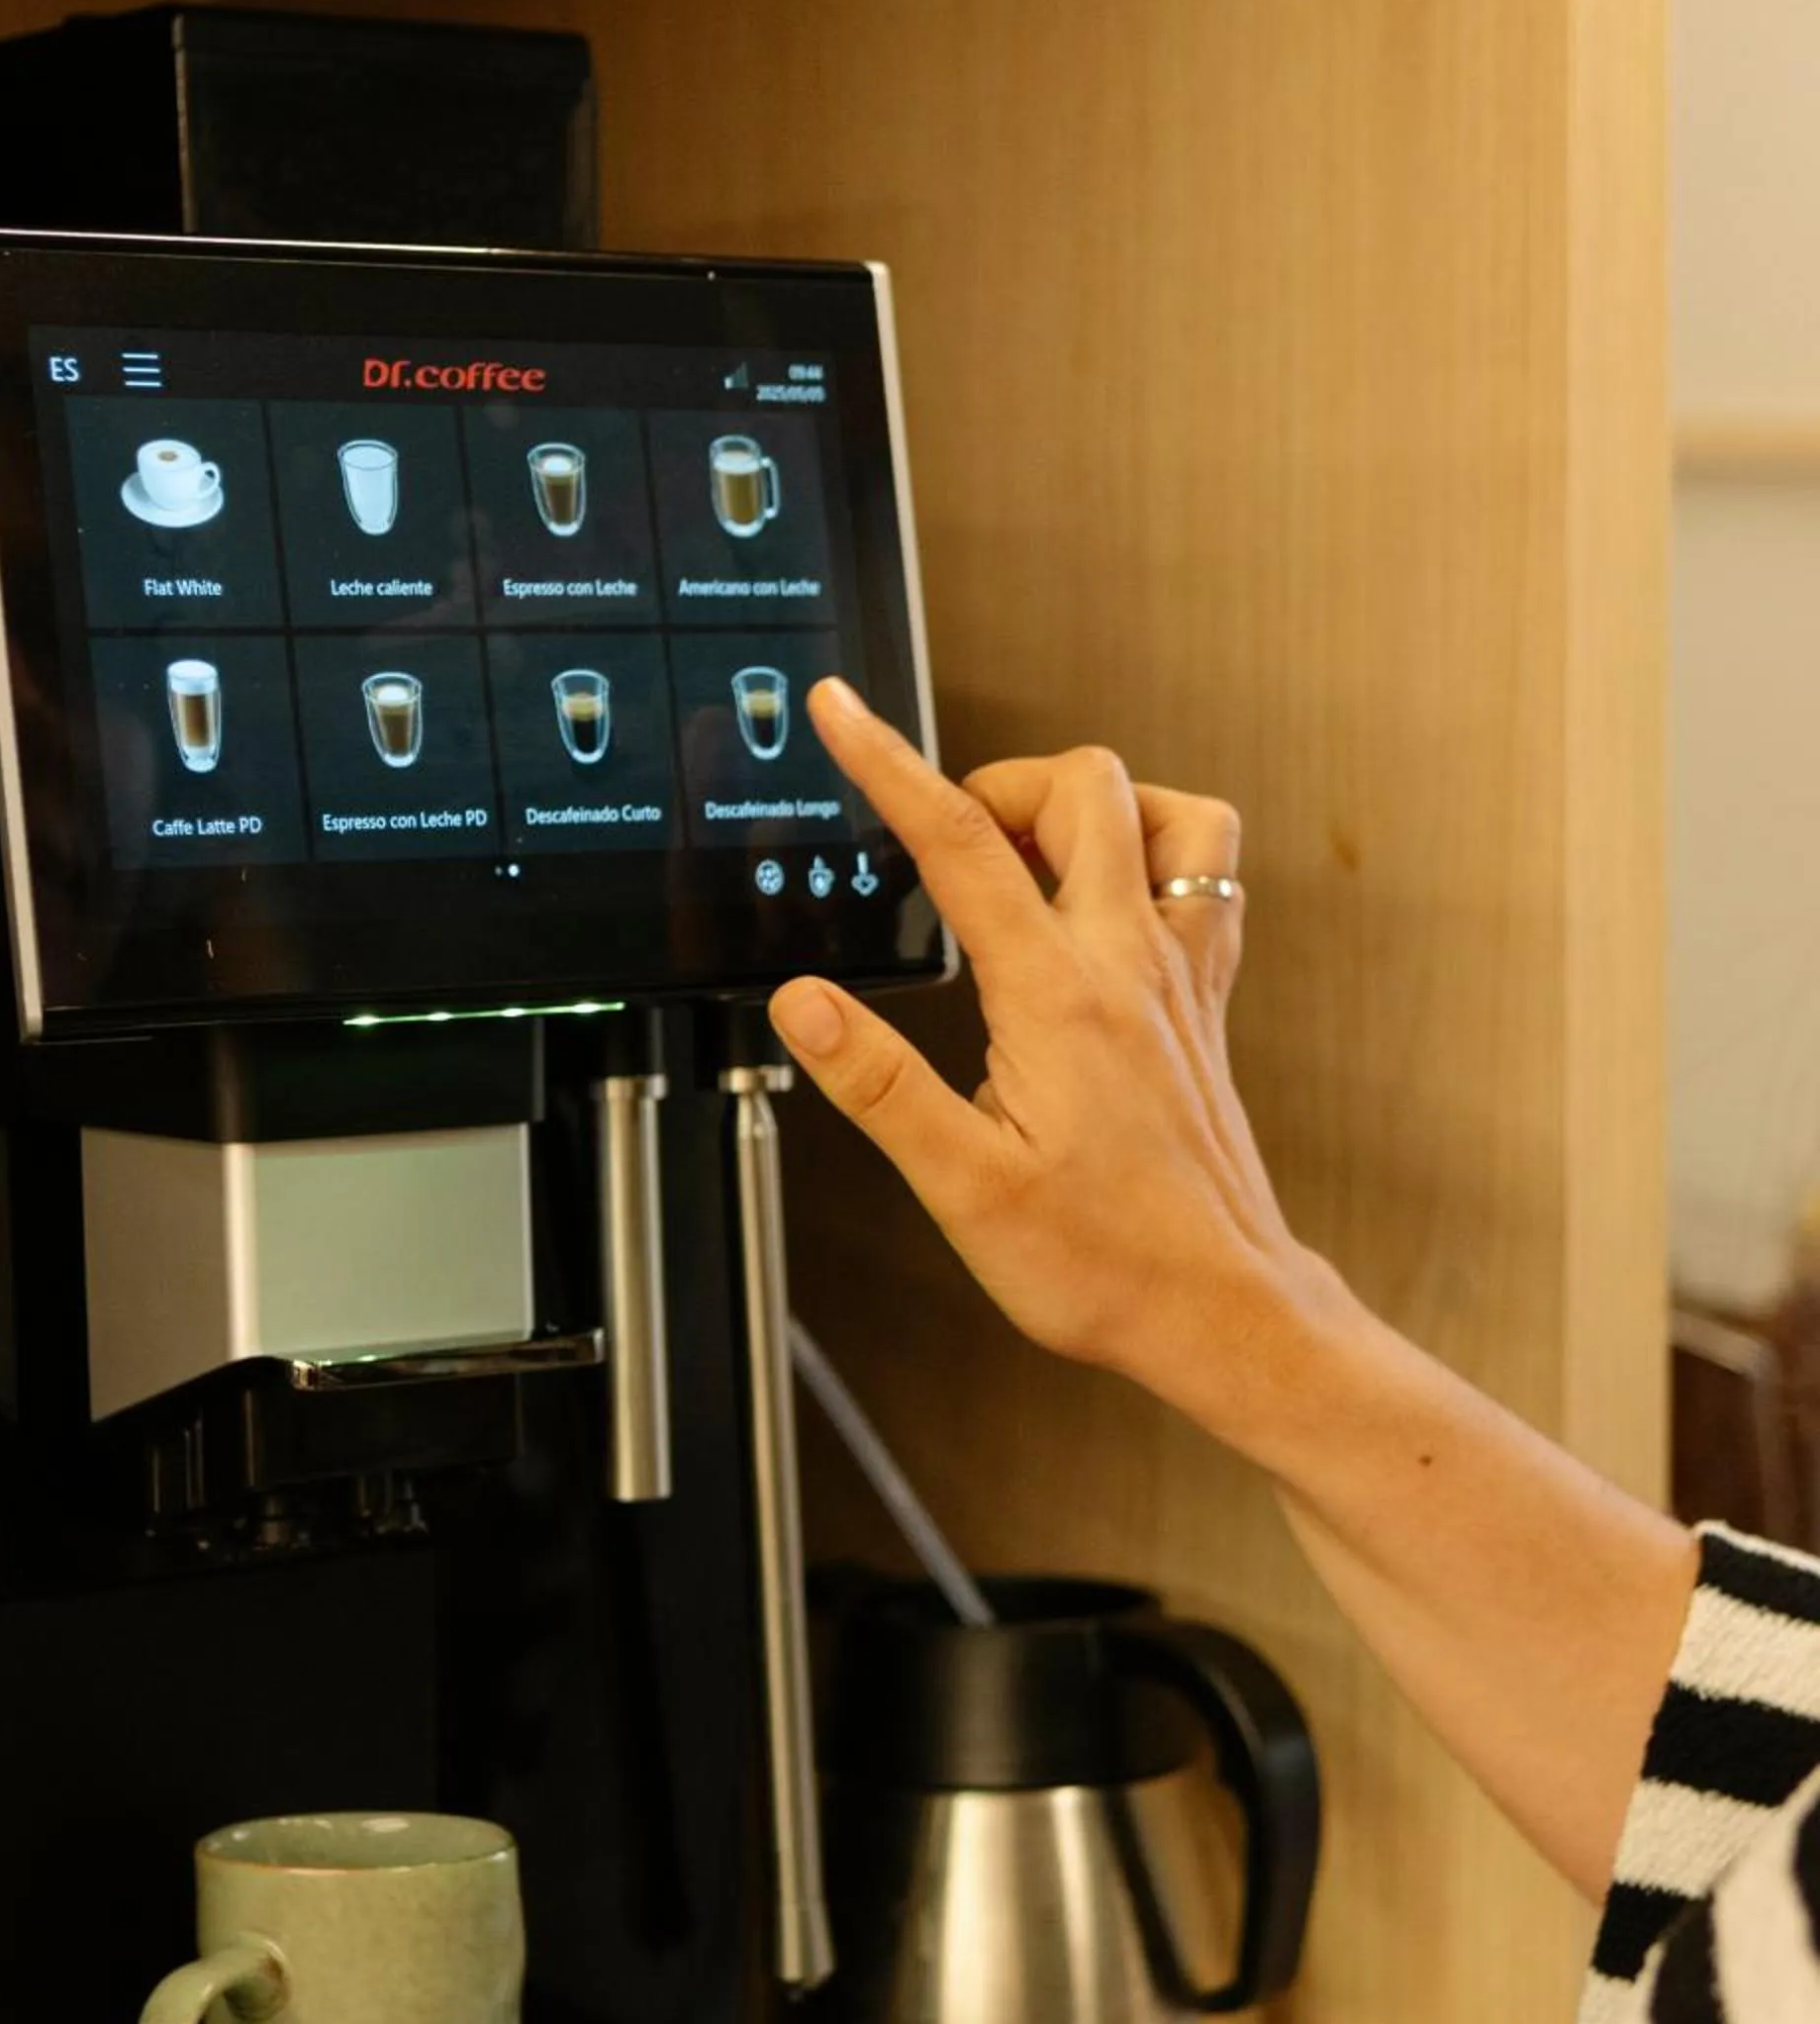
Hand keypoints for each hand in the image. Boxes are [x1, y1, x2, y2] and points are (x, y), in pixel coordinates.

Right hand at [769, 679, 1343, 1445]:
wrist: (1218, 1309)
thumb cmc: (1103, 1263)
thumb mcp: (961, 1186)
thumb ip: (877, 1083)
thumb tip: (804, 1004)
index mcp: (1056, 998)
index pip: (961, 842)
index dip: (890, 765)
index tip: (844, 715)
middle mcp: (1130, 965)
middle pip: (1080, 788)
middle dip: (997, 780)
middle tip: (943, 837)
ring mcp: (1181, 977)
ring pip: (1165, 811)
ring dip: (1092, 804)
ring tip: (1029, 856)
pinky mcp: (1206, 1004)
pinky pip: (1206, 876)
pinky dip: (1157, 851)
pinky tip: (1106, 901)